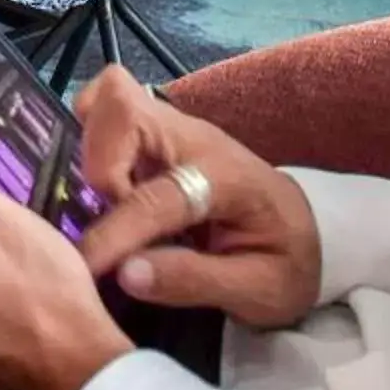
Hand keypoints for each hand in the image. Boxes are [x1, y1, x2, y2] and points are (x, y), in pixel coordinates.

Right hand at [74, 67, 322, 328]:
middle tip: (100, 217)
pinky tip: (103, 190)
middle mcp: (195, 138)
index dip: (115, 233)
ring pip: (109, 98)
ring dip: (89, 148)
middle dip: (96, 163)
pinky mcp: (156, 131)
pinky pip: (107, 110)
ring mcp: (173, 128)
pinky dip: (90, 140)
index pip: (157, 196)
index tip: (85, 267)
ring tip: (101, 203)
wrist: (305, 230)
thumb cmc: (284, 262)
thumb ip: (192, 281)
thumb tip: (126, 274)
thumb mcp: (258, 291)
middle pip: (123, 106)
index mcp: (226, 179)